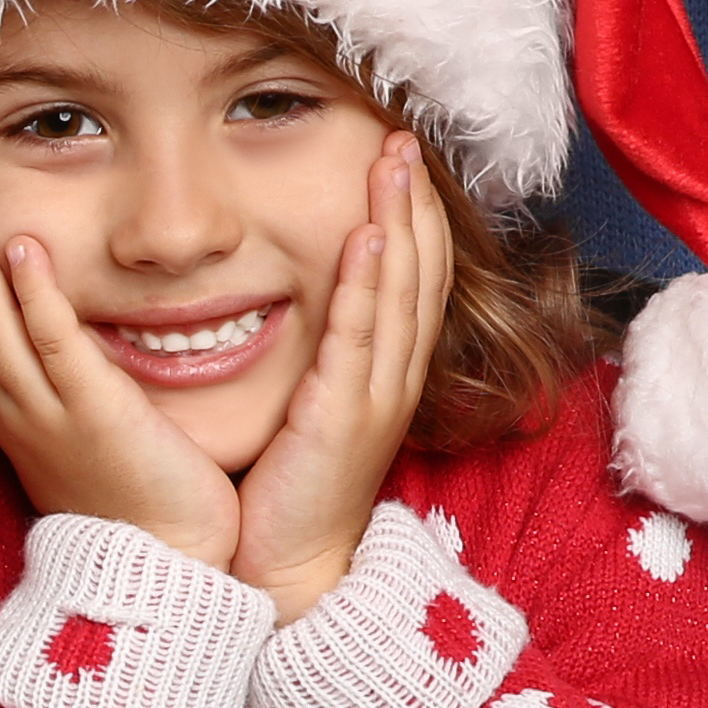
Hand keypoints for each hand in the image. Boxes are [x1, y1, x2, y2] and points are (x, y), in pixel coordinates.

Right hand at [0, 181, 244, 570]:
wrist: (171, 566)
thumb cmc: (136, 500)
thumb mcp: (79, 431)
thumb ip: (63, 381)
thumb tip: (58, 327)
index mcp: (9, 415)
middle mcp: (15, 413)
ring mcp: (49, 415)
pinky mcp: (95, 416)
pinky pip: (55, 347)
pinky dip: (35, 296)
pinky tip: (25, 248)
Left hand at [228, 138, 450, 620]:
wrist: (287, 570)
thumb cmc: (291, 491)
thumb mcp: (316, 407)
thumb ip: (321, 356)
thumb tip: (302, 300)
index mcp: (387, 374)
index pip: (415, 278)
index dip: (415, 216)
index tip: (400, 160)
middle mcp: (394, 378)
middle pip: (420, 272)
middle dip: (415, 201)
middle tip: (405, 137)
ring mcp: (375, 396)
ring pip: (401, 292)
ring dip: (399, 221)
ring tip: (393, 160)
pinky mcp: (342, 416)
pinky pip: (360, 337)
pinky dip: (368, 284)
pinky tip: (367, 236)